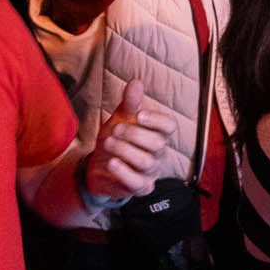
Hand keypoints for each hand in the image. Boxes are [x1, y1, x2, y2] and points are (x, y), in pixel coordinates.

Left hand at [84, 79, 179, 204]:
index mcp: (157, 133)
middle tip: (114, 129)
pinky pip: (137, 182)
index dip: (156, 120)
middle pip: (157, 143)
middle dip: (134, 134)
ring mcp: (151, 172)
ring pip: (146, 161)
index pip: (169, 126)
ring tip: (108, 142)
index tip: (139, 114)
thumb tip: (136, 82)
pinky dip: (123, 171)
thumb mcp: (121, 118)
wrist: (101, 167)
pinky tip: (111, 163)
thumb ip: (130, 103)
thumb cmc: (117, 139)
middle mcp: (158, 153)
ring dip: (124, 150)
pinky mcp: (141, 187)